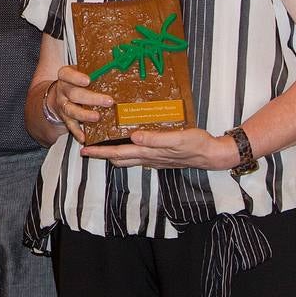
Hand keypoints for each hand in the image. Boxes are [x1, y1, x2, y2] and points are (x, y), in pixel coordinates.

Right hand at [50, 65, 112, 144]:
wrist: (58, 95)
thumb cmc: (76, 82)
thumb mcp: (82, 71)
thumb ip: (95, 69)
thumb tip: (121, 60)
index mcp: (66, 76)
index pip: (67, 74)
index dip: (76, 77)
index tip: (88, 80)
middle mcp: (62, 90)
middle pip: (74, 94)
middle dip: (91, 98)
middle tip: (108, 101)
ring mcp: (63, 105)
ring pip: (71, 110)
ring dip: (84, 115)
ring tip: (97, 118)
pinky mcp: (65, 118)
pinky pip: (70, 125)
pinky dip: (77, 132)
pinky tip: (85, 137)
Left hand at [81, 128, 239, 169]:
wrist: (212, 154)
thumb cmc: (196, 144)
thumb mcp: (177, 139)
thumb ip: (155, 139)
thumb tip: (133, 137)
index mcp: (149, 153)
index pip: (118, 154)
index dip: (100, 152)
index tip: (84, 150)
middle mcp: (148, 158)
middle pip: (118, 158)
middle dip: (101, 154)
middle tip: (85, 148)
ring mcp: (154, 159)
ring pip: (127, 158)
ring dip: (112, 154)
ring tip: (101, 146)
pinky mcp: (160, 156)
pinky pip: (137, 156)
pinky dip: (126, 152)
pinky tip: (127, 143)